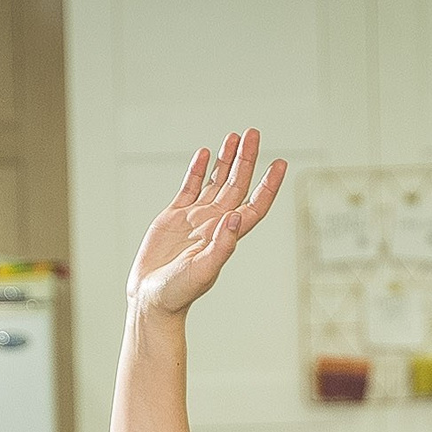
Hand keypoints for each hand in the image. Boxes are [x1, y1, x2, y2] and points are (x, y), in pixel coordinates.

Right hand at [126, 128, 288, 318]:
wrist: (152, 298)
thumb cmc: (179, 292)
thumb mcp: (203, 270)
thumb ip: (221, 245)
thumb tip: (236, 218)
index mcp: (227, 236)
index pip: (254, 205)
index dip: (268, 185)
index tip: (280, 164)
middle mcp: (215, 224)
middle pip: (236, 185)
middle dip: (247, 159)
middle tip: (254, 133)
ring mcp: (195, 218)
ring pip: (215, 181)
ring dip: (225, 160)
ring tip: (235, 137)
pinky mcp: (174, 216)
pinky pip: (190, 187)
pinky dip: (197, 170)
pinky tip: (204, 154)